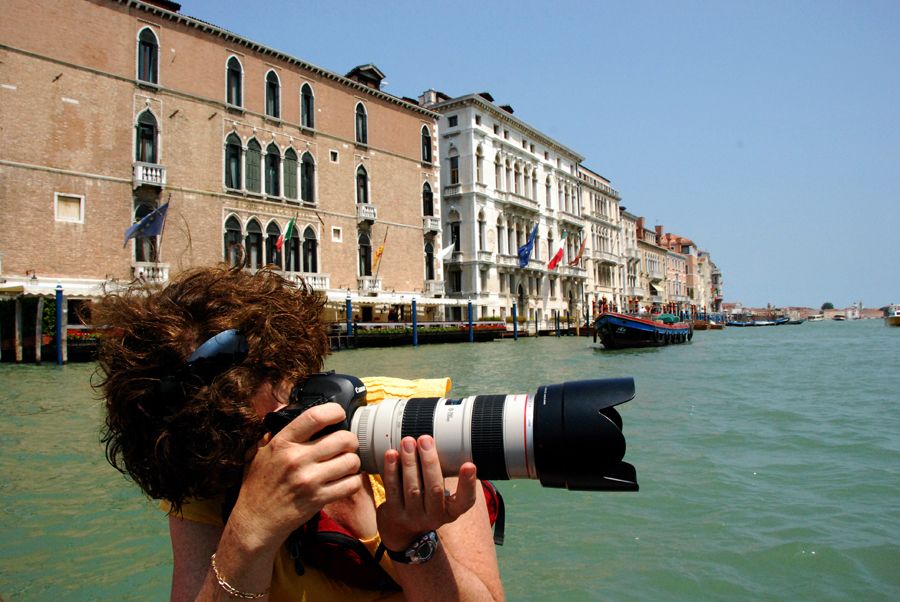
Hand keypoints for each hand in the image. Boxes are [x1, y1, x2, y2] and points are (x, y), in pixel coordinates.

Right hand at [228, 402, 362, 549]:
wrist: (255, 521)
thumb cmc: (259, 486)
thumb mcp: (260, 453)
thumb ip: (277, 433)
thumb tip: (287, 410)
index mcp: (282, 443)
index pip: (315, 416)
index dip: (334, 411)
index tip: (339, 414)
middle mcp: (297, 459)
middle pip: (343, 439)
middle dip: (350, 441)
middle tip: (346, 446)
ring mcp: (309, 480)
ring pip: (351, 461)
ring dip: (353, 462)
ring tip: (346, 465)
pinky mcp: (318, 499)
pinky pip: (350, 485)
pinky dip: (353, 482)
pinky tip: (345, 481)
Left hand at [376, 435, 477, 551]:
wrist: (402, 528)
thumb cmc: (426, 501)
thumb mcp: (441, 496)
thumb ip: (444, 475)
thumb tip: (443, 439)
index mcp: (452, 510)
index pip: (466, 501)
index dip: (468, 483)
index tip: (469, 465)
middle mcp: (434, 517)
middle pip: (434, 489)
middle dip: (429, 462)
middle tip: (425, 439)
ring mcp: (413, 517)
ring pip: (412, 488)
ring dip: (409, 462)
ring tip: (408, 442)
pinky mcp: (394, 514)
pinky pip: (392, 489)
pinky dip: (391, 470)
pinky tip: (391, 455)